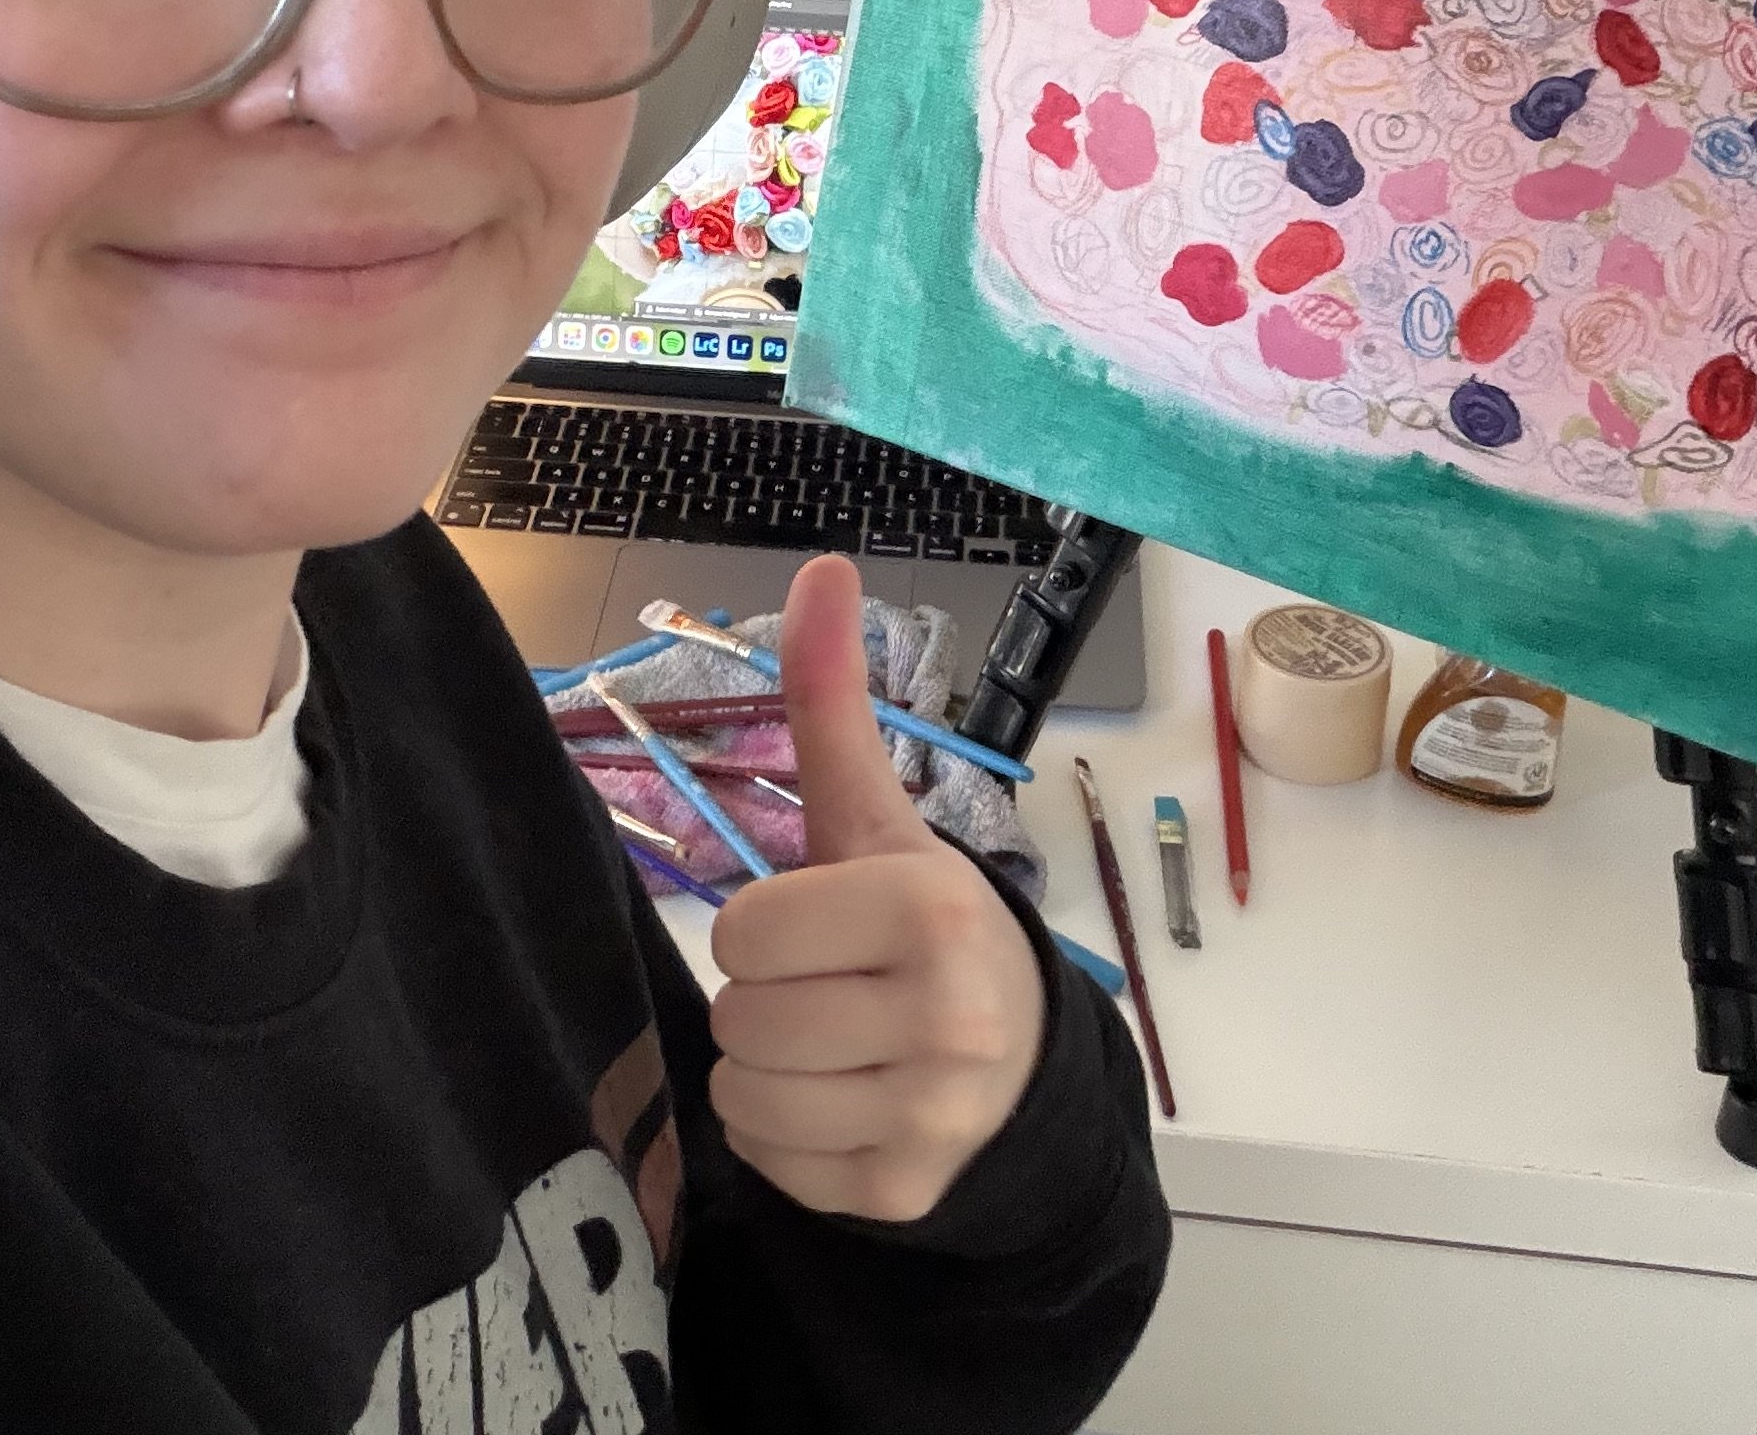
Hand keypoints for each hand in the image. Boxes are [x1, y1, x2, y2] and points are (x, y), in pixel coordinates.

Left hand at [706, 554, 1046, 1223]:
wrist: (1016, 1060)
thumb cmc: (918, 924)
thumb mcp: (875, 816)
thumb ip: (834, 700)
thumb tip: (821, 567)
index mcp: (931, 907)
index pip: (746, 931)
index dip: (766, 926)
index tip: (823, 925)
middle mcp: (945, 1015)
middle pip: (741, 1016)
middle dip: (767, 997)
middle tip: (831, 986)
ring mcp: (931, 1115)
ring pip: (746, 1093)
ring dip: (767, 1068)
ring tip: (834, 1041)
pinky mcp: (905, 1190)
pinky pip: (770, 1161)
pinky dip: (787, 1135)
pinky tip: (844, 1100)